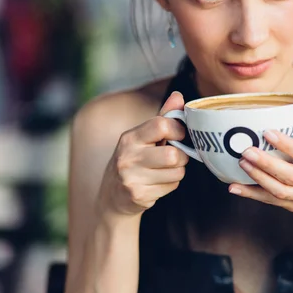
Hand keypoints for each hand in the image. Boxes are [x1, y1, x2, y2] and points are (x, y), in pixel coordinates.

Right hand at [98, 91, 188, 216]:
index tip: (178, 135)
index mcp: (130, 138)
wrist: (112, 196)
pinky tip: (157, 183)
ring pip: (177, 172)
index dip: (177, 130)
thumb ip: (163, 117)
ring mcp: (132, 178)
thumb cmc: (134, 160)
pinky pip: (172, 186)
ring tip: (164, 170)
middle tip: (173, 157)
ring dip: (177, 171)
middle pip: (173, 154)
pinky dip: (171, 184)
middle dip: (181, 156)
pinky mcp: (139, 195)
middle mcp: (128, 157)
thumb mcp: (143, 137)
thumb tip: (178, 96)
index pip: (161, 125)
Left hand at [229, 105, 292, 236]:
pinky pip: (272, 201)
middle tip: (247, 150)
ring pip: (279, 190)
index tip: (269, 132)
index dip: (287, 145)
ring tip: (242, 163)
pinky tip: (235, 188)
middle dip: (266, 163)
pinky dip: (253, 195)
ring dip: (258, 178)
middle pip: (289, 174)